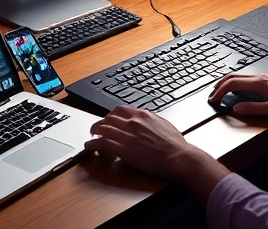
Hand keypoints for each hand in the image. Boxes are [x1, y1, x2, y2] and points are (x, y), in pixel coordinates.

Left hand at [85, 106, 230, 204]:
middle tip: (97, 129)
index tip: (109, 120)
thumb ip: (151, 120)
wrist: (178, 157)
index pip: (120, 110)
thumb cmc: (175, 144)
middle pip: (109, 118)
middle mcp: (133, 122)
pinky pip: (103, 143)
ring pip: (103, 128)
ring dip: (94, 132)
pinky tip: (89, 146)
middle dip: (101, 123)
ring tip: (91, 137)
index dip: (111, 115)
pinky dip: (93, 144)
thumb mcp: (163, 124)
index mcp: (142, 115)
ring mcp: (128, 135)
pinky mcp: (124, 149)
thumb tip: (146, 119)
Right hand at [208, 73, 267, 116]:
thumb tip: (236, 108)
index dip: (220, 92)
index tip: (213, 100)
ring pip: (237, 76)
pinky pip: (244, 78)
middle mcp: (258, 77)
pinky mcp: (264, 79)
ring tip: (219, 93)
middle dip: (218, 85)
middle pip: (232, 76)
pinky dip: (233, 83)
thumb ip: (254, 108)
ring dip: (225, 83)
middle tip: (211, 96)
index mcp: (259, 83)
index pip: (232, 84)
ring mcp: (261, 77)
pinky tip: (234, 90)